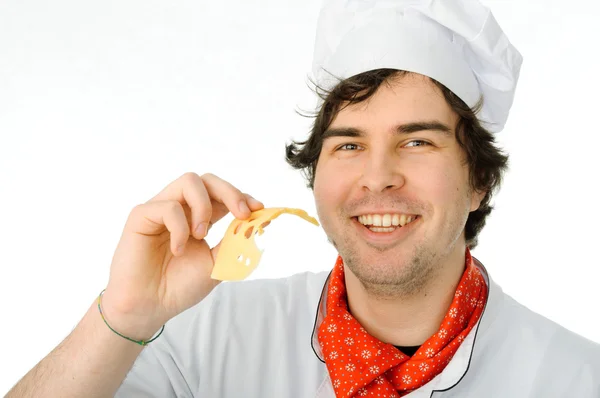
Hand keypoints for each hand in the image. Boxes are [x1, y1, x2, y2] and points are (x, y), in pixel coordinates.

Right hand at [100, 172, 263, 338]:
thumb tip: (257, 224)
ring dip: (204, 206)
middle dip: (230, 192)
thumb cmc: (178, 286)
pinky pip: (168, 207)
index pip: (222, 194)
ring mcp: (160, 209)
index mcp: (199, 217)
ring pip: (189, 181)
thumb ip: (234, 242)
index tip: (258, 209)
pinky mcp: (141, 215)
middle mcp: (181, 208)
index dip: (242, 196)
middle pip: (208, 180)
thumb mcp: (216, 263)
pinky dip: (180, 228)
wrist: (148, 307)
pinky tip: (177, 250)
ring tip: (201, 235)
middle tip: (242, 214)